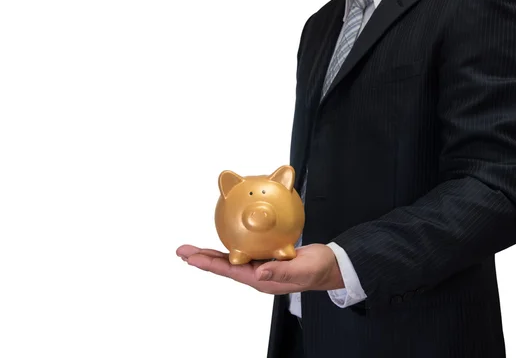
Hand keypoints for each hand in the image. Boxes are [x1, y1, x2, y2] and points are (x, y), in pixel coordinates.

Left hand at [176, 244, 344, 293]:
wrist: (329, 266)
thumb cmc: (318, 269)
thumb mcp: (302, 270)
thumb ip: (280, 272)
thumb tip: (257, 273)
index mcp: (263, 280)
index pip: (231, 271)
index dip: (210, 264)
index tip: (191, 259)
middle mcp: (258, 274)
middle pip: (224, 266)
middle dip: (202, 259)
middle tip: (183, 252)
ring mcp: (260, 266)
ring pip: (230, 259)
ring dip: (211, 254)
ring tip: (193, 249)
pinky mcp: (266, 257)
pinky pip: (243, 251)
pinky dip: (230, 245)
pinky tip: (224, 239)